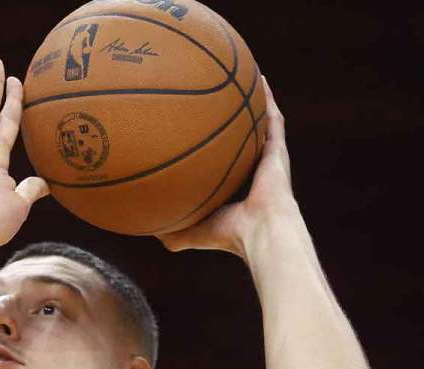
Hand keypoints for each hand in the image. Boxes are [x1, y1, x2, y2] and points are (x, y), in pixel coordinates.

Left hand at [155, 77, 298, 260]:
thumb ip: (172, 230)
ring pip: (259, 123)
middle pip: (241, 138)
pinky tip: (258, 78)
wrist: (261, 231)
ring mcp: (269, 159)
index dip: (214, 148)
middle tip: (214, 97)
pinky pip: (273, 118)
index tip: (198, 131)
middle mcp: (254, 170)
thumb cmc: (229, 235)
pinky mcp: (279, 150)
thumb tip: (145, 228)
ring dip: (252, 102)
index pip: (225, 163)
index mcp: (237, 187)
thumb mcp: (192, 231)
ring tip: (240, 77)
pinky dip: (267, 98)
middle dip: (231, 120)